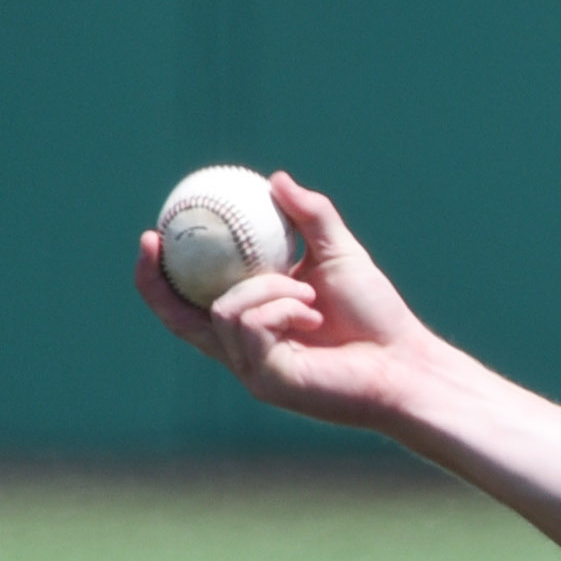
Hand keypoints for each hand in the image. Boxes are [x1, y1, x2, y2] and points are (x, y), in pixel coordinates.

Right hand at [132, 172, 442, 430]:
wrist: (406, 362)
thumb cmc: (377, 317)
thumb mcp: (339, 254)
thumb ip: (310, 217)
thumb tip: (276, 179)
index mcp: (253, 321)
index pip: (191, 301)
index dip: (162, 271)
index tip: (156, 229)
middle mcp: (244, 349)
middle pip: (176, 317)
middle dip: (156, 279)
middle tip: (154, 236)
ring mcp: (253, 369)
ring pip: (224, 308)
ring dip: (267, 287)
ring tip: (309, 295)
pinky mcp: (267, 382)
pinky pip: (248, 325)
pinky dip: (279, 307)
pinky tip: (312, 314)